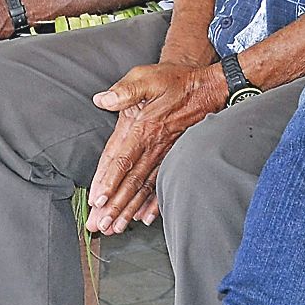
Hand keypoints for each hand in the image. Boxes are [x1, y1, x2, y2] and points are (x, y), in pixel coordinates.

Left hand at [85, 63, 226, 233]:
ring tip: (116, 227)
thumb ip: (125, 91)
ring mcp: (165, 154)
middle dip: (113, 206)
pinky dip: (153, 203)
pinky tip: (144, 217)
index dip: (108, 182)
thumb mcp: (148, 77)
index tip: (97, 201)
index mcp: (143, 127)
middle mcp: (153, 146)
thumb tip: (102, 99)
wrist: (207, 86)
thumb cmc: (175, 80)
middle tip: (99, 225)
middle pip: (130, 181)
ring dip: (129, 209)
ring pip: (144, 187)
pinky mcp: (173, 157)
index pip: (121, 160)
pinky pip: (161, 184)